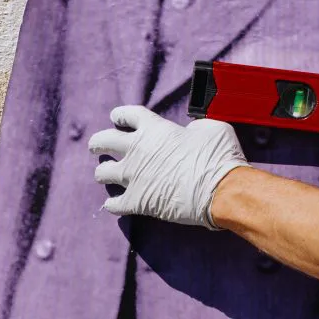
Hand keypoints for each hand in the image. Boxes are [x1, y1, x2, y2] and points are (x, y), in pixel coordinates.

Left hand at [90, 105, 245, 228]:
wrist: (220, 190)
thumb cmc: (219, 156)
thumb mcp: (212, 128)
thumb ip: (194, 127)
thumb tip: (191, 133)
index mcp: (154, 128)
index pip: (126, 115)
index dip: (120, 115)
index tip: (117, 118)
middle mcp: (137, 150)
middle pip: (104, 140)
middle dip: (98, 143)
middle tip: (98, 146)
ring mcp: (133, 177)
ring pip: (102, 172)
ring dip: (104, 172)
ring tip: (107, 174)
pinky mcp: (136, 201)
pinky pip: (113, 204)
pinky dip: (113, 204)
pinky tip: (114, 204)